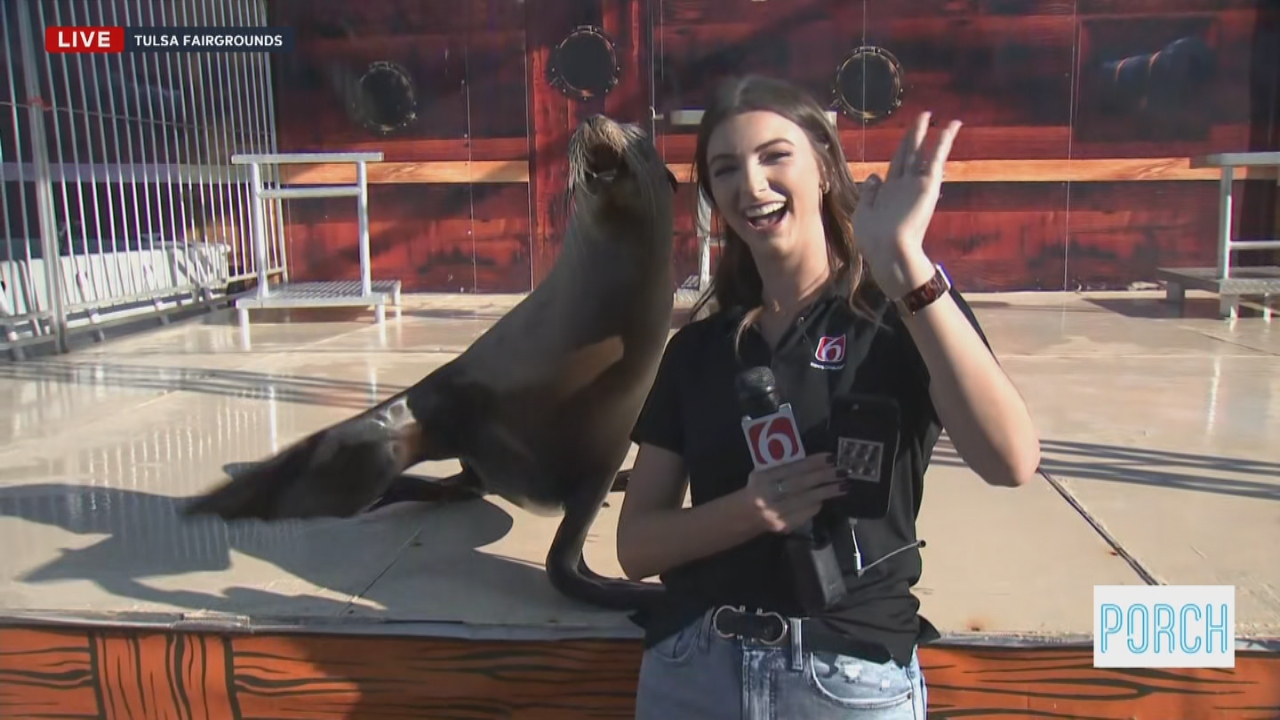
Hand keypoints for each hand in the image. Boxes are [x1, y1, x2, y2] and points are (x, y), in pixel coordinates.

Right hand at [742, 453, 848, 532]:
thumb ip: (783, 466)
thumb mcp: (764, 472)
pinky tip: (826, 499)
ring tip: (843, 486)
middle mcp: (768, 495)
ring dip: (827, 492)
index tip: (830, 458)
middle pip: (801, 483)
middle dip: (824, 476)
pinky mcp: (783, 525)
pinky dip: (817, 505)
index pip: (792, 468)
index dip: (813, 462)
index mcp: (763, 478)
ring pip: (806, 500)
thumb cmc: (760, 488)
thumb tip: (815, 460)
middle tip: (841, 471)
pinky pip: (805, 514)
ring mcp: (776, 513)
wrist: (747, 514)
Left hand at [853, 111, 960, 298]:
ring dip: (927, 132)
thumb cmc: (873, 238)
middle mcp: (904, 185)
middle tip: (922, 116)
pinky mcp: (928, 185)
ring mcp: (916, 184)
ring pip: (922, 151)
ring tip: (933, 116)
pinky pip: (937, 157)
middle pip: (910, 152)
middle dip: (915, 134)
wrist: (888, 251)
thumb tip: (875, 175)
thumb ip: (870, 193)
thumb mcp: (864, 213)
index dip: (901, 149)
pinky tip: (951, 126)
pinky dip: (945, 141)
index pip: (897, 164)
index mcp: (888, 192)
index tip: (906, 138)